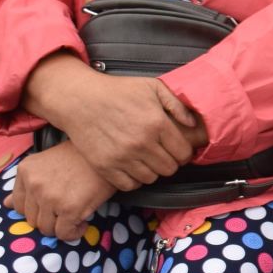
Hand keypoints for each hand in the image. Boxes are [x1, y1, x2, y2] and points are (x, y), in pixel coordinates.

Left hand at [9, 141, 114, 240]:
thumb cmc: (81, 156)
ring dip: (61, 227)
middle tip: (66, 211)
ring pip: (46, 229)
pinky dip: (74, 233)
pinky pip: (64, 233)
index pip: (18, 205)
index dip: (36, 209)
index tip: (52, 205)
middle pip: (31, 220)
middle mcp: (34, 184)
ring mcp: (50, 197)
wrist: (109, 151)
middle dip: (49, 219)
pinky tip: (84, 221)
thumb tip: (5, 204)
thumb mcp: (48, 164)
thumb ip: (26, 184)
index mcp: (26, 171)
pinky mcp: (69, 209)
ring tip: (75, 216)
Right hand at [25, 54, 205, 188]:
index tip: (178, 149)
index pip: (183, 153)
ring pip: (152, 178)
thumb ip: (177, 104)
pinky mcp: (105, 166)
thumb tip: (193, 123)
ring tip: (147, 158)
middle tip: (163, 153)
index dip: (184, 153)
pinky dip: (134, 179)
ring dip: (153, 170)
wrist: (80, 99)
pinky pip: (130, 185)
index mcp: (156, 124)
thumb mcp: (152, 87)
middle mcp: (141, 143)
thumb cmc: (117, 91)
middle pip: (170, 168)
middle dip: (170, 162)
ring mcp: (122, 157)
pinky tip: (133, 166)